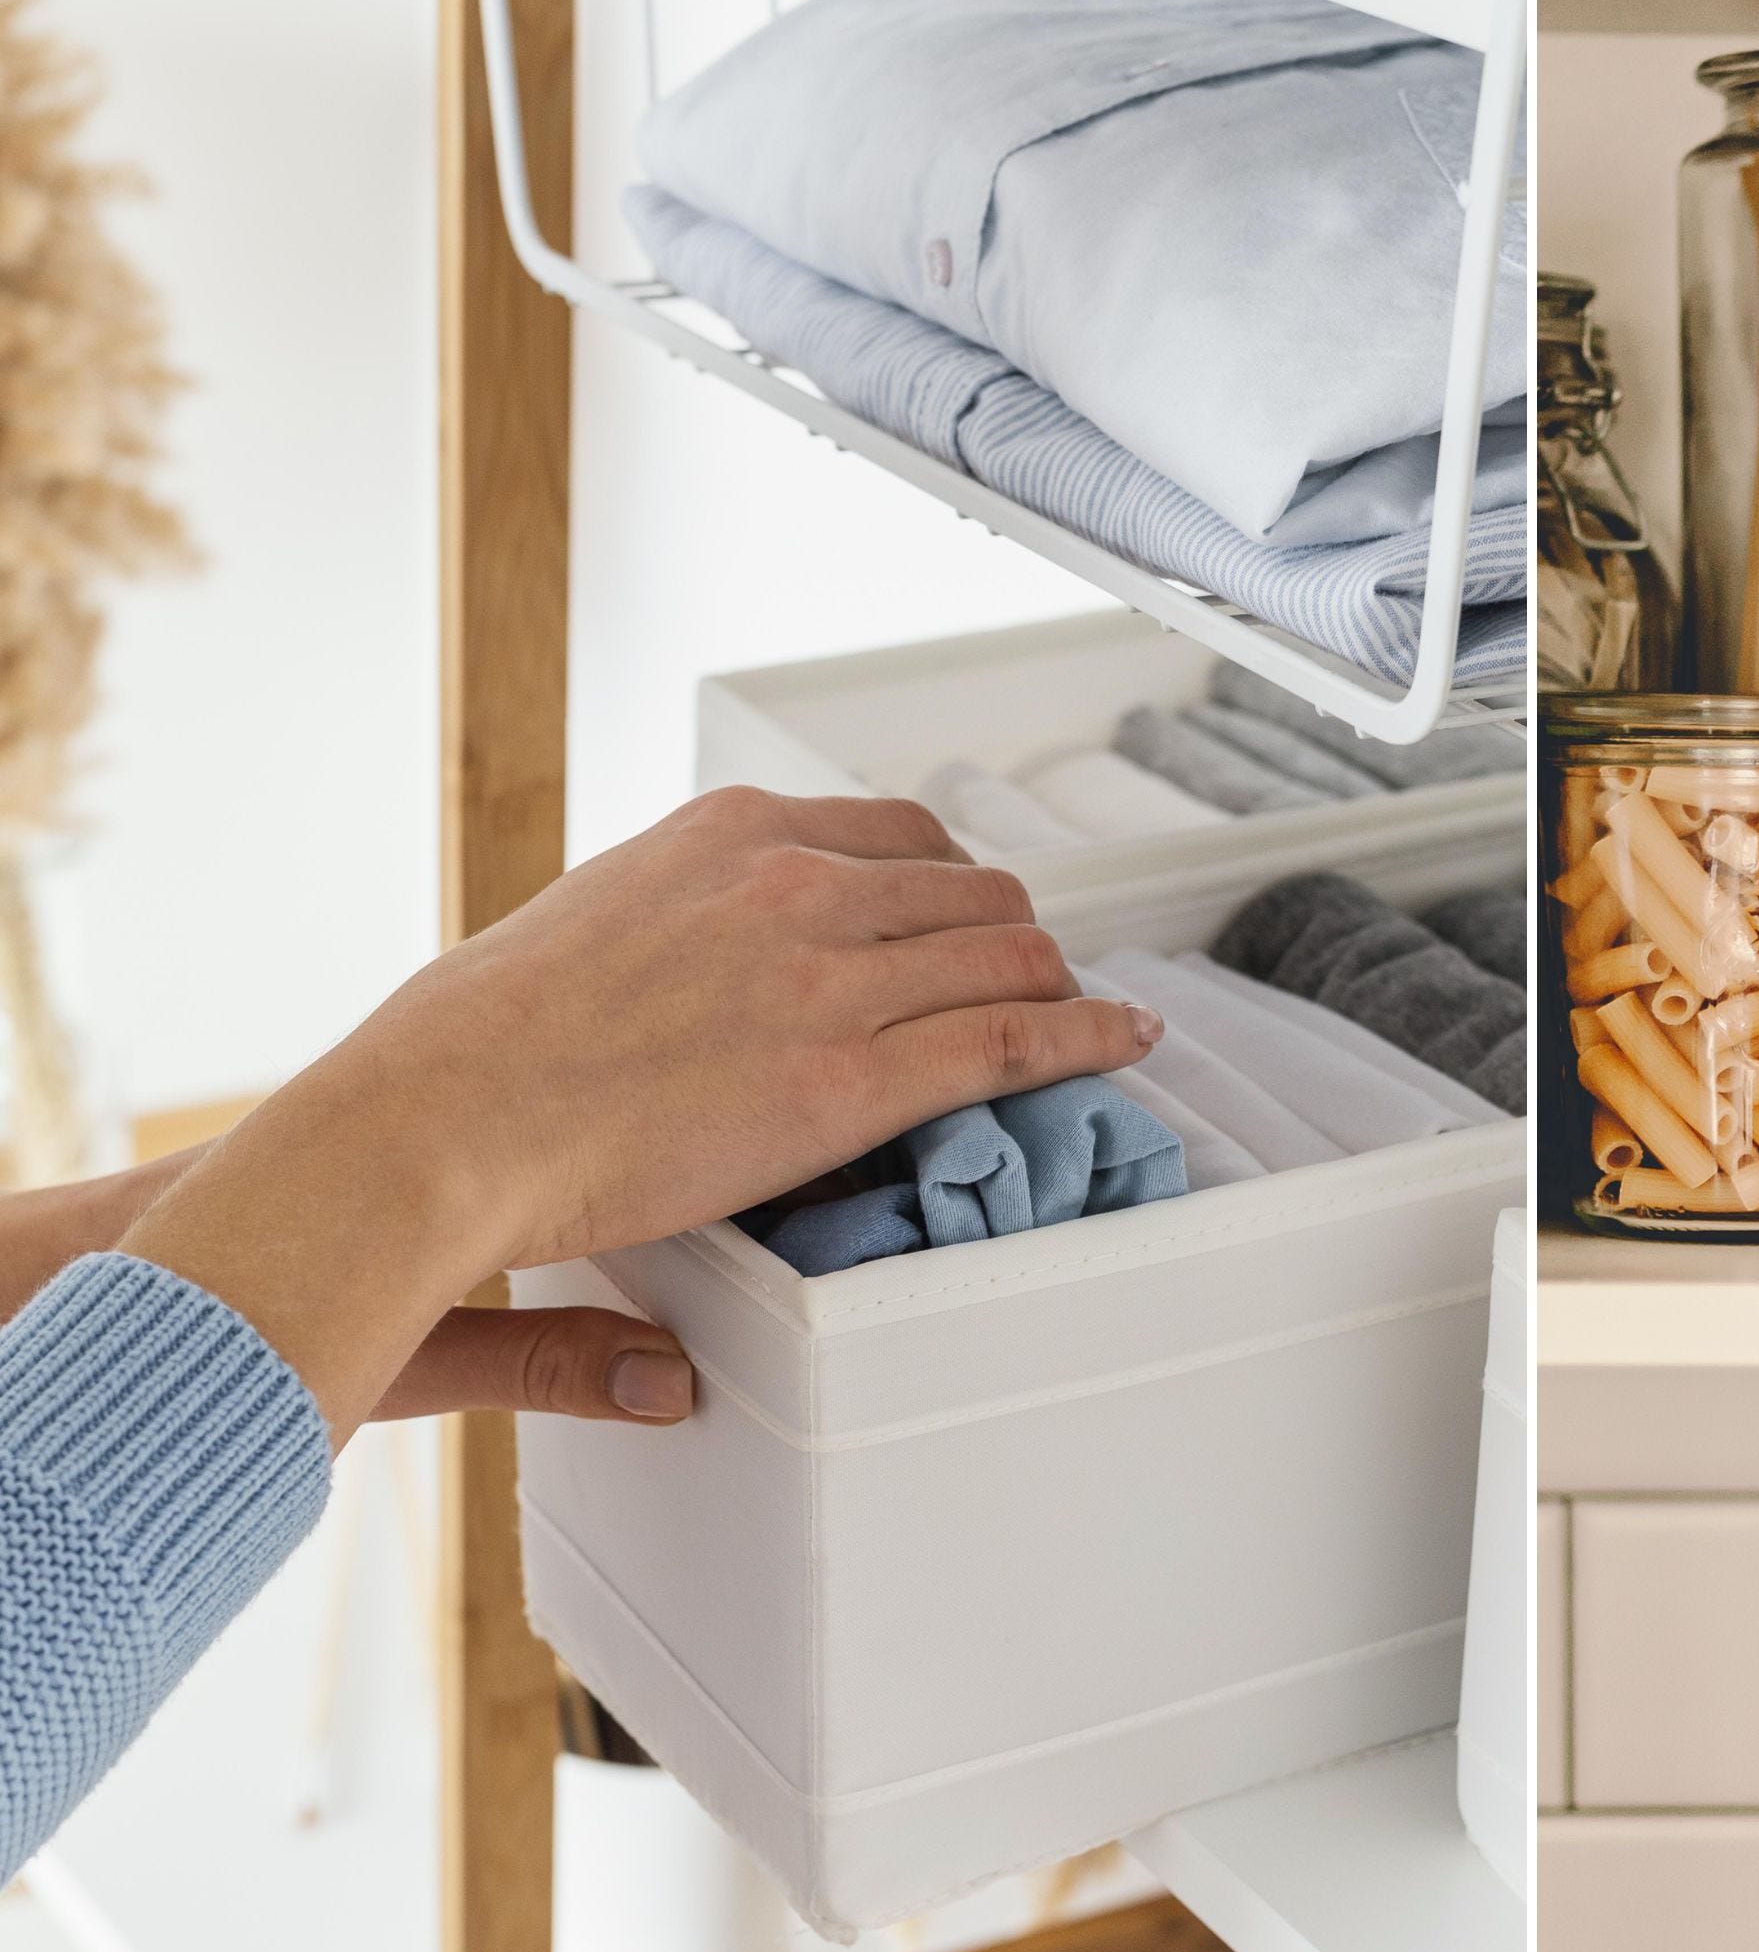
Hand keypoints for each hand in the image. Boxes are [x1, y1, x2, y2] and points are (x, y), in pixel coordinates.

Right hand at [120, 789, 1161, 1439]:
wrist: (442, 1119)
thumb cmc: (481, 1045)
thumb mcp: (597, 916)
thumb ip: (684, 916)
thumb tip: (707, 948)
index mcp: (733, 832)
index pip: (899, 833)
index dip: (951, 883)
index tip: (967, 914)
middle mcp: (799, 884)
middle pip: (972, 891)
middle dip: (1014, 935)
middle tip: (1030, 979)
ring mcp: (834, 978)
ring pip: (1010, 956)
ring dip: (1057, 985)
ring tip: (1079, 1017)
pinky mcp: (856, 1077)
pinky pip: (1017, 1040)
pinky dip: (1091, 1036)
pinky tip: (1123, 1042)